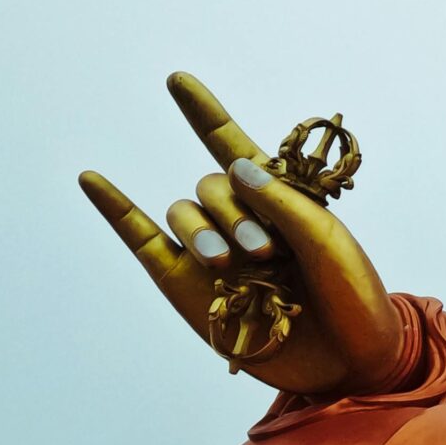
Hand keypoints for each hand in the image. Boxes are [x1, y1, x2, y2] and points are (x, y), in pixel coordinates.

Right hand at [80, 74, 407, 398]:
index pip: (233, 148)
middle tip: (265, 252)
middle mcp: (242, 221)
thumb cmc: (351, 297)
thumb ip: (282, 201)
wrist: (352, 363)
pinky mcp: (188, 288)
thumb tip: (230, 164)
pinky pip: (144, 241)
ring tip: (231, 264)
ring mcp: (213, 255)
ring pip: (184, 215)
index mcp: (280, 200)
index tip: (177, 81)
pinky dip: (117, 210)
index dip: (205, 114)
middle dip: (234, 213)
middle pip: (211, 187)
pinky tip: (93, 179)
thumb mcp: (329, 242)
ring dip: (204, 231)